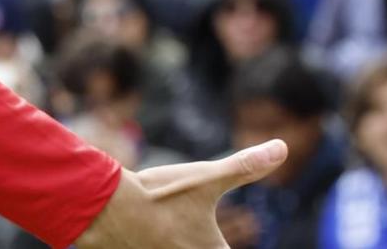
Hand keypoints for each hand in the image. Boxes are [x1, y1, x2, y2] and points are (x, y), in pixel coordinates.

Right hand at [76, 141, 286, 248]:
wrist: (103, 207)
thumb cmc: (159, 194)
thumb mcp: (205, 178)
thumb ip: (245, 167)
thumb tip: (282, 147)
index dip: (228, 242)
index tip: (223, 236)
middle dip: (207, 241)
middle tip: (200, 230)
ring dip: (181, 242)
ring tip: (178, 232)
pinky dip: (158, 245)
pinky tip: (155, 234)